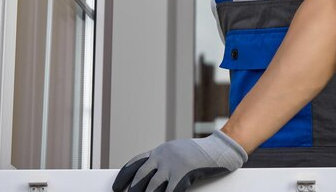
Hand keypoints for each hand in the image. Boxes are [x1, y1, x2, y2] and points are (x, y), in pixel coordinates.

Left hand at [112, 130, 247, 191]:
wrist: (219, 148)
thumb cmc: (199, 153)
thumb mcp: (177, 152)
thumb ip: (164, 161)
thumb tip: (150, 175)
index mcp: (160, 151)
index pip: (135, 163)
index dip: (124, 176)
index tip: (116, 186)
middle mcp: (163, 156)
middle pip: (140, 177)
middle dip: (133, 190)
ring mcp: (172, 165)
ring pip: (152, 187)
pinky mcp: (183, 174)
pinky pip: (169, 191)